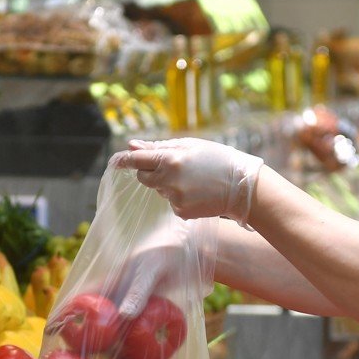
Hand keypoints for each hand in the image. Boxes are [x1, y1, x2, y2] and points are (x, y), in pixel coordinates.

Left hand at [112, 138, 263, 222]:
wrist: (242, 186)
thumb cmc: (217, 159)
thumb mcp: (189, 146)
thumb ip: (158, 148)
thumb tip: (132, 145)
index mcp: (169, 159)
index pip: (136, 160)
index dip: (123, 160)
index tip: (115, 161)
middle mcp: (168, 180)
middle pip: (143, 177)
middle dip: (150, 172)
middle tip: (170, 167)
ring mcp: (174, 198)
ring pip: (159, 190)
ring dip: (168, 184)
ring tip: (194, 179)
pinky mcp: (181, 212)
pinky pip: (172, 203)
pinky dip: (180, 198)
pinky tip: (198, 192)